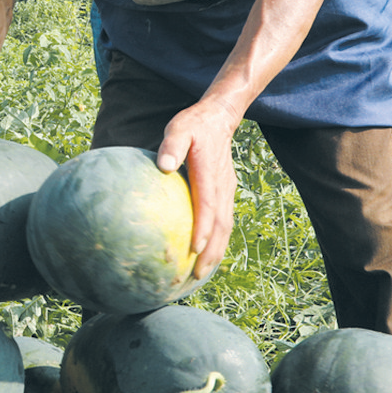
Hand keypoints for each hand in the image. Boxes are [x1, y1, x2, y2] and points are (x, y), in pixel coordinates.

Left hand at [155, 100, 240, 282]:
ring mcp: (227, 191)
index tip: (195, 249)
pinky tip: (205, 254)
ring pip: (225, 226)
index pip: (208, 206)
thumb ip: (171, 146)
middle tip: (196, 275)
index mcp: (209, 173)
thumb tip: (164, 167)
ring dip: (216, 251)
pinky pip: (224, 221)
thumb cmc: (194, 124)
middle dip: (211, 252)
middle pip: (221, 225)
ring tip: (201, 273)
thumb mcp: (179, 128)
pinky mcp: (226, 192)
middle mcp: (223, 186)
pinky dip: (217, 240)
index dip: (203, 228)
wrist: (220, 117)